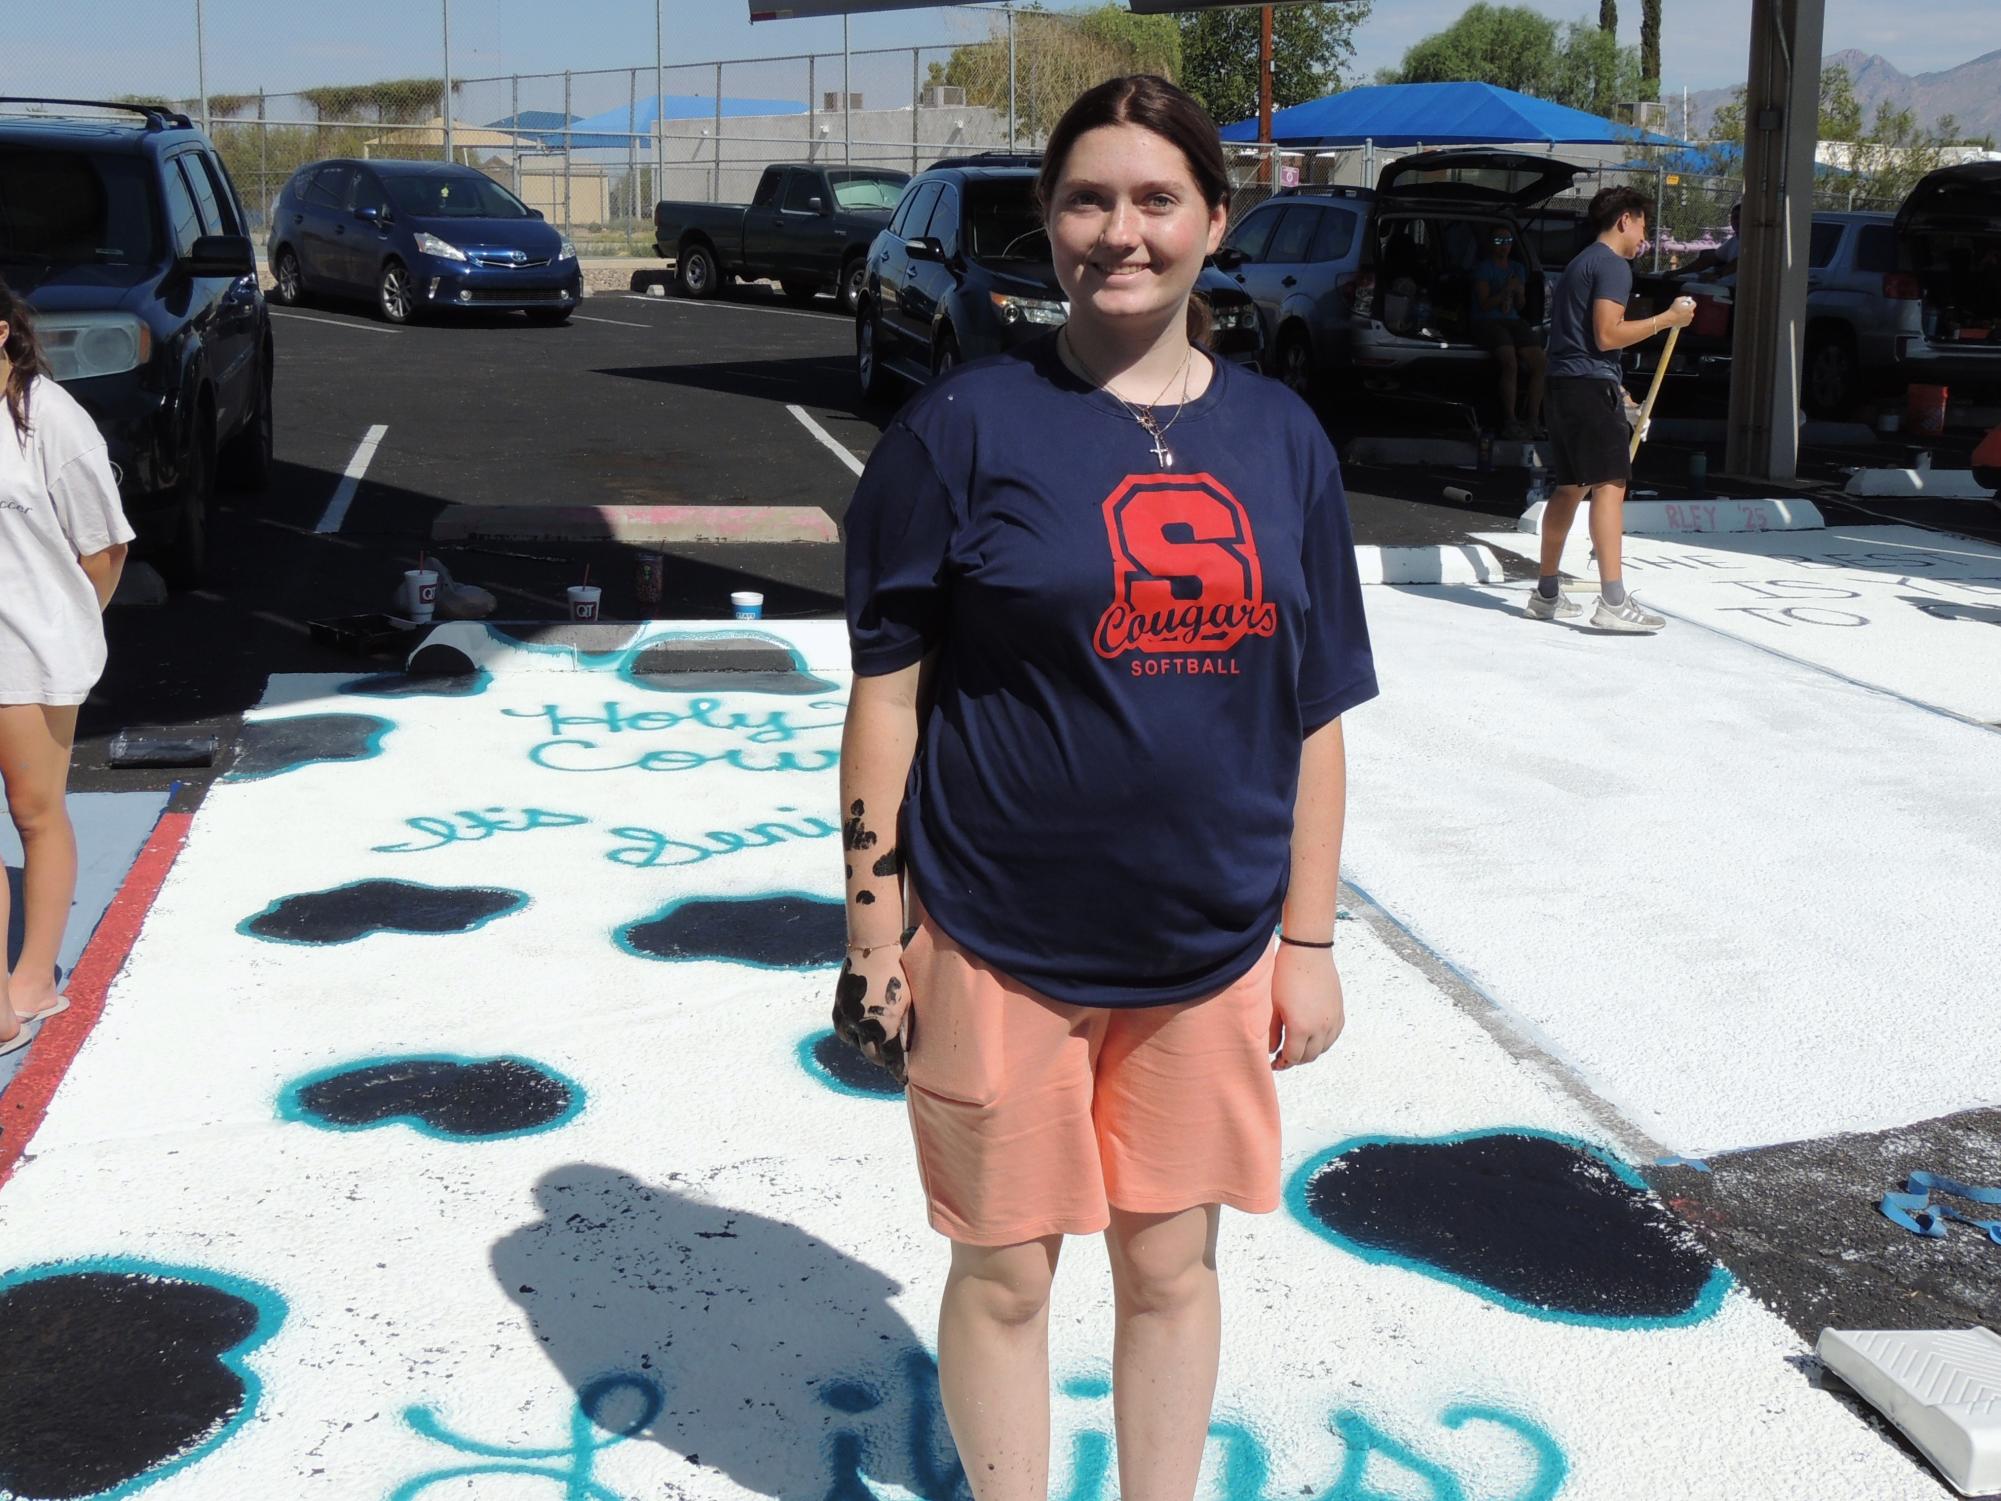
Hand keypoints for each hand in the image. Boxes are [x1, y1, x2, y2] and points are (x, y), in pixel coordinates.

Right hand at [832, 944, 912, 1082]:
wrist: (872, 950)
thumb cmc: (899, 973)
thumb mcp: (908, 1003)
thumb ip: (905, 1026)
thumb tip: (906, 1043)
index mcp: (884, 1028)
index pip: (891, 1058)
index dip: (898, 1070)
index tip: (903, 1077)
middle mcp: (863, 1027)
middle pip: (873, 1055)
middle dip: (883, 1059)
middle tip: (891, 1061)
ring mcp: (848, 1018)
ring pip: (857, 1044)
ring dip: (867, 1046)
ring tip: (877, 1045)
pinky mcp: (839, 1009)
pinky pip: (844, 1031)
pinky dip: (853, 1035)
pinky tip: (860, 1033)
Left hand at [1267, 943, 1345, 1070]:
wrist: (1308, 952)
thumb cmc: (1286, 975)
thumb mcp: (1274, 1005)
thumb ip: (1273, 1031)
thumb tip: (1272, 1050)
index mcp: (1301, 1028)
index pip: (1293, 1057)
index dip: (1282, 1063)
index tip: (1274, 1062)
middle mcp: (1321, 1028)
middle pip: (1309, 1056)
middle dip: (1295, 1059)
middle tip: (1283, 1055)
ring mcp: (1333, 1020)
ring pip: (1323, 1048)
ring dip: (1310, 1052)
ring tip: (1297, 1046)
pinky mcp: (1339, 1012)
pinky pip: (1334, 1036)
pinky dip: (1324, 1041)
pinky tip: (1313, 1036)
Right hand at [1663, 296, 1696, 328]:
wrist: (1669, 319)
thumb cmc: (1672, 310)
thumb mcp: (1677, 300)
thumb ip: (1683, 298)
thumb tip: (1687, 298)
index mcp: (1690, 309)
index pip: (1694, 304)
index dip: (1691, 302)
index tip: (1688, 302)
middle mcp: (1691, 314)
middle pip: (1691, 310)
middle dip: (1688, 309)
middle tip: (1683, 308)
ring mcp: (1689, 320)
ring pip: (1689, 315)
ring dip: (1687, 314)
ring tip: (1681, 313)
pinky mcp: (1687, 324)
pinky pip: (1687, 320)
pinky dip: (1685, 319)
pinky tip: (1680, 318)